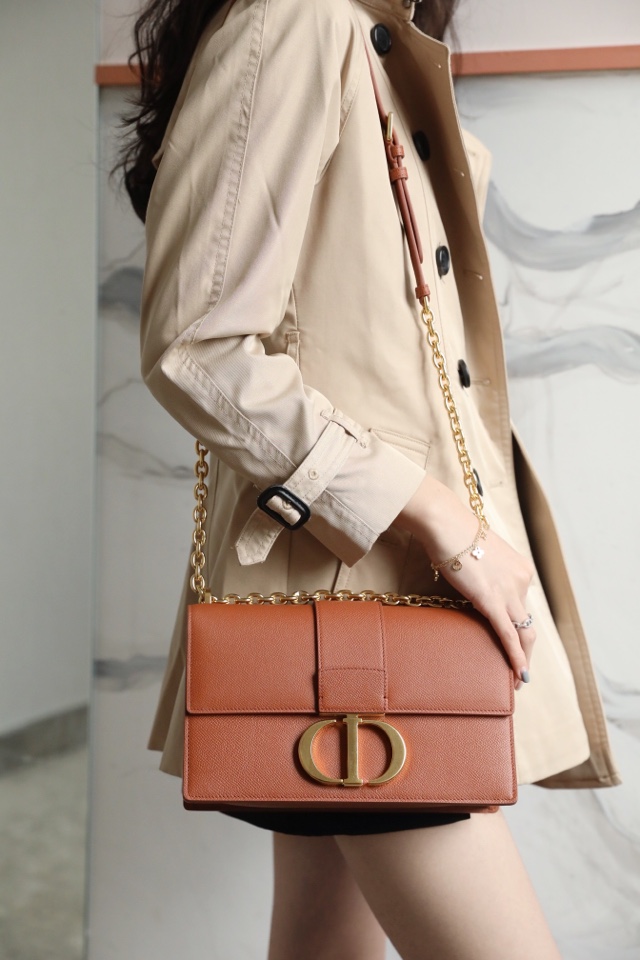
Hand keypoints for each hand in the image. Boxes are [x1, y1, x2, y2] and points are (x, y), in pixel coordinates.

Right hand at [396, 475, 535, 688]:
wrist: (445, 523)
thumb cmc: (453, 532)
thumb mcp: (478, 554)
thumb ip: (483, 572)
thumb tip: (472, 583)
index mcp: (520, 568)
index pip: (524, 604)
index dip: (521, 626)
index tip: (517, 641)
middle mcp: (522, 580)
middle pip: (529, 622)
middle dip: (527, 648)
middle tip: (520, 668)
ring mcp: (509, 590)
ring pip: (524, 633)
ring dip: (522, 658)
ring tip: (518, 678)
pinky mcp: (492, 600)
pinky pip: (508, 634)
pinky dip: (515, 657)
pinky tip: (517, 674)